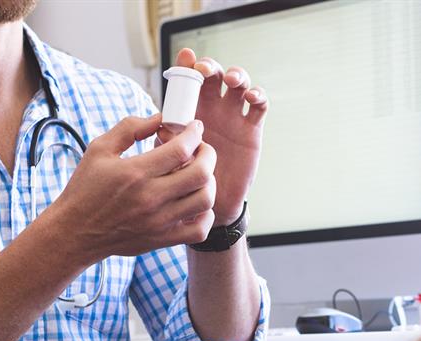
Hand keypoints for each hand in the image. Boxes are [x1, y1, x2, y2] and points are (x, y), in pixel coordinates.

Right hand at [53, 114, 216, 258]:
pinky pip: (200, 230)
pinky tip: (194, 202)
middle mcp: (150, 198)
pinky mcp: (162, 239)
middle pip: (201, 174)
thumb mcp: (99, 149)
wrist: (74, 233)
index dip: (194, 133)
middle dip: (208, 154)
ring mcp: (159, 221)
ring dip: (208, 182)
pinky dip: (206, 214)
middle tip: (201, 149)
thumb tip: (158, 118)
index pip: (181, 149)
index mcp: (135, 173)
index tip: (194, 127)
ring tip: (198, 174)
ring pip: (205, 200)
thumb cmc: (85, 189)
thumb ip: (129, 128)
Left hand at [159, 49, 267, 225]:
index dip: (188, 64)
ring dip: (237, 75)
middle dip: (211, 67)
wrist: (212, 202)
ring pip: (239, 83)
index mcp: (190, 109)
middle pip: (215, 75)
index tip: (186, 57)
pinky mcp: (252, 127)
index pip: (189, 80)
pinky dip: (257, 95)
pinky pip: (258, 105)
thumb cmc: (187, 178)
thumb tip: (162, 128)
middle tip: (204, 71)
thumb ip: (165, 143)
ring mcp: (234, 115)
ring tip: (232, 81)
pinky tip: (251, 96)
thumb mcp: (171, 159)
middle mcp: (213, 107)